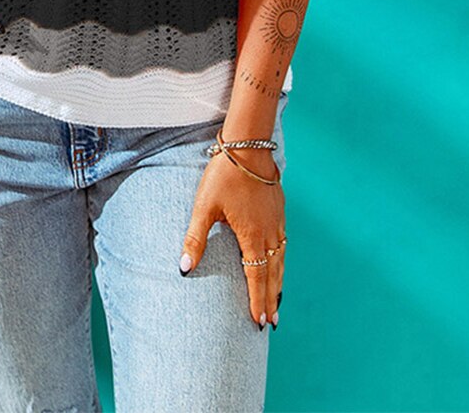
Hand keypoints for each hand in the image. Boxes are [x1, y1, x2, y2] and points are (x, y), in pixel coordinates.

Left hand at [179, 147, 284, 329]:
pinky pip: (283, 245)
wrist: (248, 147)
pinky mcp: (279, 211)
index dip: (257, 300)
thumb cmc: (224, 175)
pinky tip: (279, 264)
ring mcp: (277, 222)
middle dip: (271, 299)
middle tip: (271, 322)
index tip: (259, 321)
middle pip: (273, 273)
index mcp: (252, 235)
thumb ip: (196, 238)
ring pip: (281, 260)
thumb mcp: (204, 207)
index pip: (256, 276)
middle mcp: (269, 232)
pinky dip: (282, 262)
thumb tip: (184, 267)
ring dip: (279, 283)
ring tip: (278, 302)